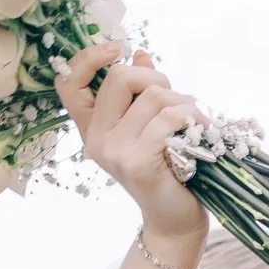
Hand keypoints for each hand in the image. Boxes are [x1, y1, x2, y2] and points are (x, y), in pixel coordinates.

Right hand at [57, 42, 207, 249]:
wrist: (174, 220)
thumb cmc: (166, 170)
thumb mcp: (148, 126)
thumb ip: (140, 92)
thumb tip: (140, 55)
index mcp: (93, 128)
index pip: (69, 83)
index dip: (88, 58)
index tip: (117, 49)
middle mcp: (97, 140)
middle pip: (118, 77)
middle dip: (155, 79)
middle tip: (175, 101)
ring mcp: (114, 152)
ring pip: (151, 96)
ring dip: (182, 101)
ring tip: (193, 120)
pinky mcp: (137, 162)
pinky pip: (167, 118)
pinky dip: (190, 117)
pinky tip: (199, 130)